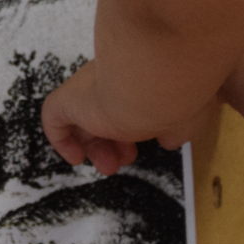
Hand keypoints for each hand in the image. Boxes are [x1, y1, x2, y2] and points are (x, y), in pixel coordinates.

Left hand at [43, 62, 212, 174]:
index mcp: (142, 78)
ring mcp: (89, 87)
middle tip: (127, 159)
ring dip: (97, 146)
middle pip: (106, 110)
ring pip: (83, 118)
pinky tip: (76, 158)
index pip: (133, 100)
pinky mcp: (69, 98)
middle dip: (118, 141)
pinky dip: (62, 140)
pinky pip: (55, 118)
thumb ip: (177, 128)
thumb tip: (168, 139)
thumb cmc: (177, 99)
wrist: (155, 81)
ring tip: (109, 166)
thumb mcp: (187, 118)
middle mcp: (114, 78)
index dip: (142, 125)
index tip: (156, 140)